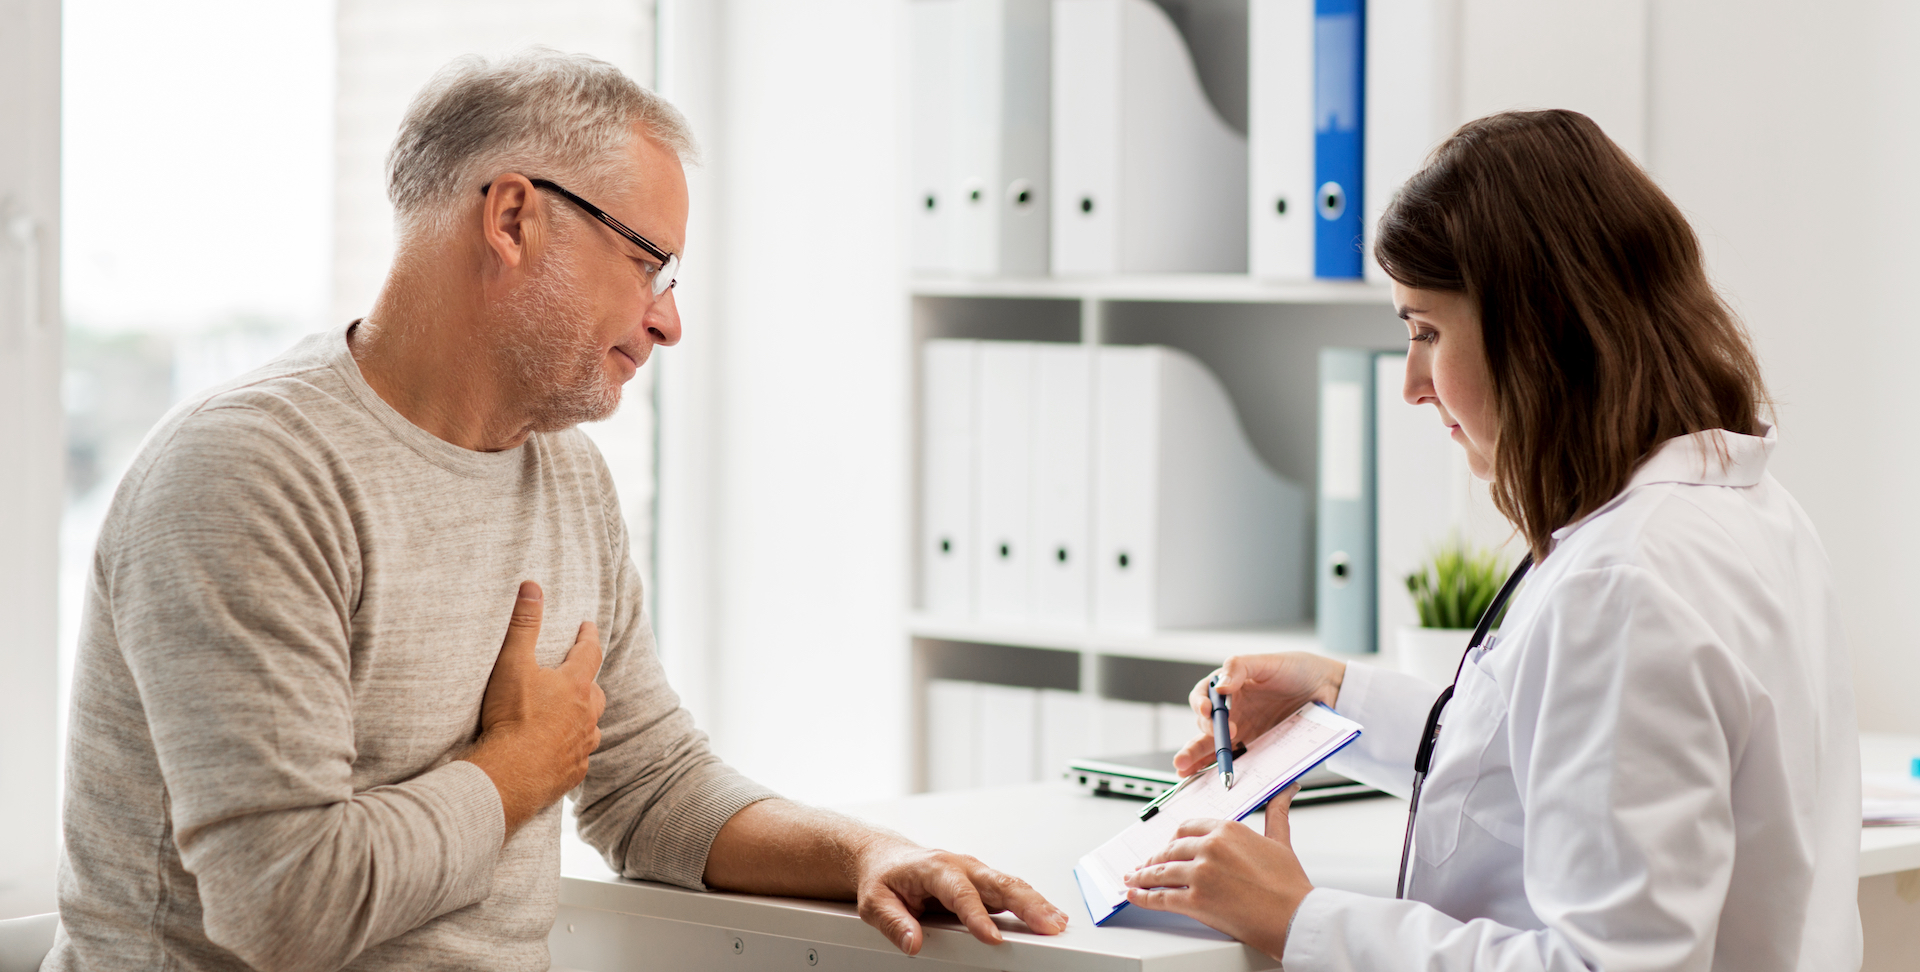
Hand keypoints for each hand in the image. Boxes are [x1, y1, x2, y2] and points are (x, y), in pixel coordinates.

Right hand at [461, 581, 606, 836]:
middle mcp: (586, 715)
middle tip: (579, 675)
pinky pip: (578, 757)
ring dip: (583, 718)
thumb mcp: (513, 664)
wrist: (510, 775)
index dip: (588, 637)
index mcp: (576, 686)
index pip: (590, 653)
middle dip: (588, 681)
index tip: (588, 627)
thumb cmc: (511, 717)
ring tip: (569, 715)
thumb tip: (532, 586)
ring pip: (590, 726)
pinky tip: (559, 752)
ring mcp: (582, 746)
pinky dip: (571, 750)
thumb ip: (524, 624)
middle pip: (595, 692)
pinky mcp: (572, 773)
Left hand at [849, 836, 1069, 954]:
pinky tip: (1048, 917)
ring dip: (1037, 903)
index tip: (992, 937)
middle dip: (1026, 904)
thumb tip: (912, 943)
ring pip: (1011, 885)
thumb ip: (894, 923)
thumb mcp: (875, 902)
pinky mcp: (982, 883)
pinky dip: (1033, 903)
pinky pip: (1011, 891)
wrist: (886, 858)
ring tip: (1056, 923)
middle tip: (1047, 925)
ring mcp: (975, 873)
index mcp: (934, 868)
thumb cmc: (883, 877)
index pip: (960, 893)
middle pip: (999, 883)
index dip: (977, 916)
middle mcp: (960, 866)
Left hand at [1122, 784, 1312, 961]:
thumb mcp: (1280, 841)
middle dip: (1155, 858)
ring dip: (1143, 876)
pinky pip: (1160, 896)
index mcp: (1227, 830)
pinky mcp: (1194, 900)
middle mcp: (1210, 847)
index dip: (1173, 839)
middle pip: (1170, 849)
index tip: (1167, 846)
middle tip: (1146, 864)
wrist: (1295, 918)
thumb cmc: (1289, 885)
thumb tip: (1286, 791)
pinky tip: (1134, 894)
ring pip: (1160, 871)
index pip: (1187, 828)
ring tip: (1134, 879)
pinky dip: (1142, 896)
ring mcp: (1200, 874)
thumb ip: (1277, 813)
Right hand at [1174, 652, 1345, 776]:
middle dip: (1192, 745)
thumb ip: (1239, 667)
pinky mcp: (1261, 747)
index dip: (1200, 706)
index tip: (1207, 711)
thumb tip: (1219, 687)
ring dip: (1198, 761)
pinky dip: (1227, 769)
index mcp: (1230, 687)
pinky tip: (1213, 779)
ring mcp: (1247, 731)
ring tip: (1185, 772)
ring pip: (1216, 749)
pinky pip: (1241, 760)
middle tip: (1187, 757)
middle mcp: (1234, 711)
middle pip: (1204, 730)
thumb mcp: (1266, 662)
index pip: (1204, 698)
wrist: (1329, 688)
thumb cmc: (1297, 669)